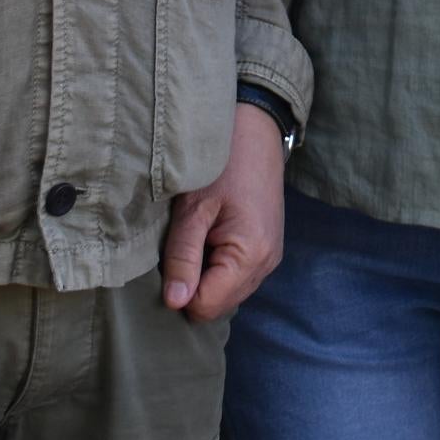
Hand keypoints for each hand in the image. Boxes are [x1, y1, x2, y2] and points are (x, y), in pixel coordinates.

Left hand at [161, 106, 289, 320]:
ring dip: (204, 277)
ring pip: (227, 294)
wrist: (256, 133)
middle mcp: (267, 264)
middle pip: (218, 305)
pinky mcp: (267, 250)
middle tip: (181, 247)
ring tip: (196, 239)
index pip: (206, 306)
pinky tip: (209, 238)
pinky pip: (236, 278)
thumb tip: (174, 303)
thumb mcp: (193, 209)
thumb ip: (183, 258)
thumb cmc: (222, 165)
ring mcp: (270, 259)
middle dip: (193, 286)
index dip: (179, 291)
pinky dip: (217, 268)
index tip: (169, 260)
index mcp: (251, 255)